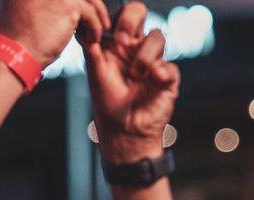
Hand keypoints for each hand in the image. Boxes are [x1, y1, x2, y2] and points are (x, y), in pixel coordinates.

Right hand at [0, 0, 108, 67]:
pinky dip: (96, 28)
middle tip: (98, 17)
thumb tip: (53, 4)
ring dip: (98, 14)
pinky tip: (92, 40)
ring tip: (100, 29)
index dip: (77, 0)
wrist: (14, 52)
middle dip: (91, 3)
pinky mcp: (69, 6)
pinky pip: (92, 14)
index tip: (83, 10)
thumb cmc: (16, 36)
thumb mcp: (20, 5)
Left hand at [81, 2, 179, 162]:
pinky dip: (162, 72)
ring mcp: (154, 61)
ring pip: (157, 37)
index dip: (118, 16)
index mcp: (118, 43)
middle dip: (132, 19)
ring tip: (136, 75)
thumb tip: (84, 27)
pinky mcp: (168, 78)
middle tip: (123, 39)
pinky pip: (170, 66)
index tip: (110, 31)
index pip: (121, 14)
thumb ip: (91, 48)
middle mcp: (136, 48)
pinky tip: (153, 81)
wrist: (125, 131)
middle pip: (140, 13)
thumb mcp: (95, 72)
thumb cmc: (108, 103)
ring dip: (145, 55)